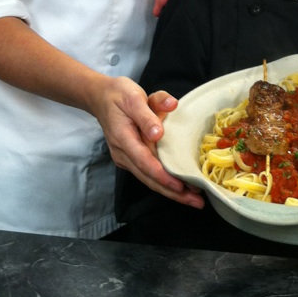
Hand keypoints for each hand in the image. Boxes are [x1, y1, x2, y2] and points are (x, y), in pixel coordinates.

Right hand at [88, 75, 203, 207]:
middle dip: (172, 192)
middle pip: (148, 178)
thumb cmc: (120, 95)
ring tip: (193, 199)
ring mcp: (126, 157)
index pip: (145, 162)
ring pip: (149, 179)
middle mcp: (124, 153)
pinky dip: (164, 182)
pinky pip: (148, 173)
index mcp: (124, 139)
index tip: (180, 186)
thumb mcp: (134, 97)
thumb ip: (147, 113)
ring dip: (170, 191)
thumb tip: (159, 132)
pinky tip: (180, 187)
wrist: (101, 96)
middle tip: (196, 202)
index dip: (163, 176)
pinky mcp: (131, 157)